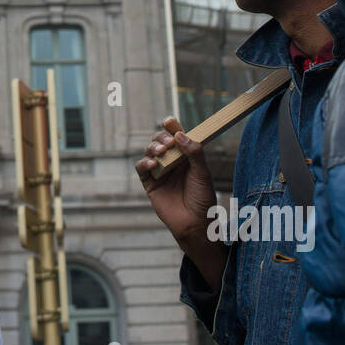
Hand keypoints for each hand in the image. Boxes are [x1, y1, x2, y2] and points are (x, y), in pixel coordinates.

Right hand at [134, 116, 217, 246]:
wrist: (195, 223)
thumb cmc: (202, 198)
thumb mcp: (202, 173)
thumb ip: (194, 152)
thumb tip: (179, 135)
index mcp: (186, 156)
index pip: (177, 136)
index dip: (172, 127)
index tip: (169, 121)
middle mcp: (172, 161)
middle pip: (160, 141)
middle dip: (162, 138)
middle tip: (169, 143)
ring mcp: (160, 172)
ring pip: (149, 151)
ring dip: (153, 147)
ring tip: (161, 152)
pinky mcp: (150, 183)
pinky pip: (142, 168)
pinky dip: (145, 163)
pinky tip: (153, 164)